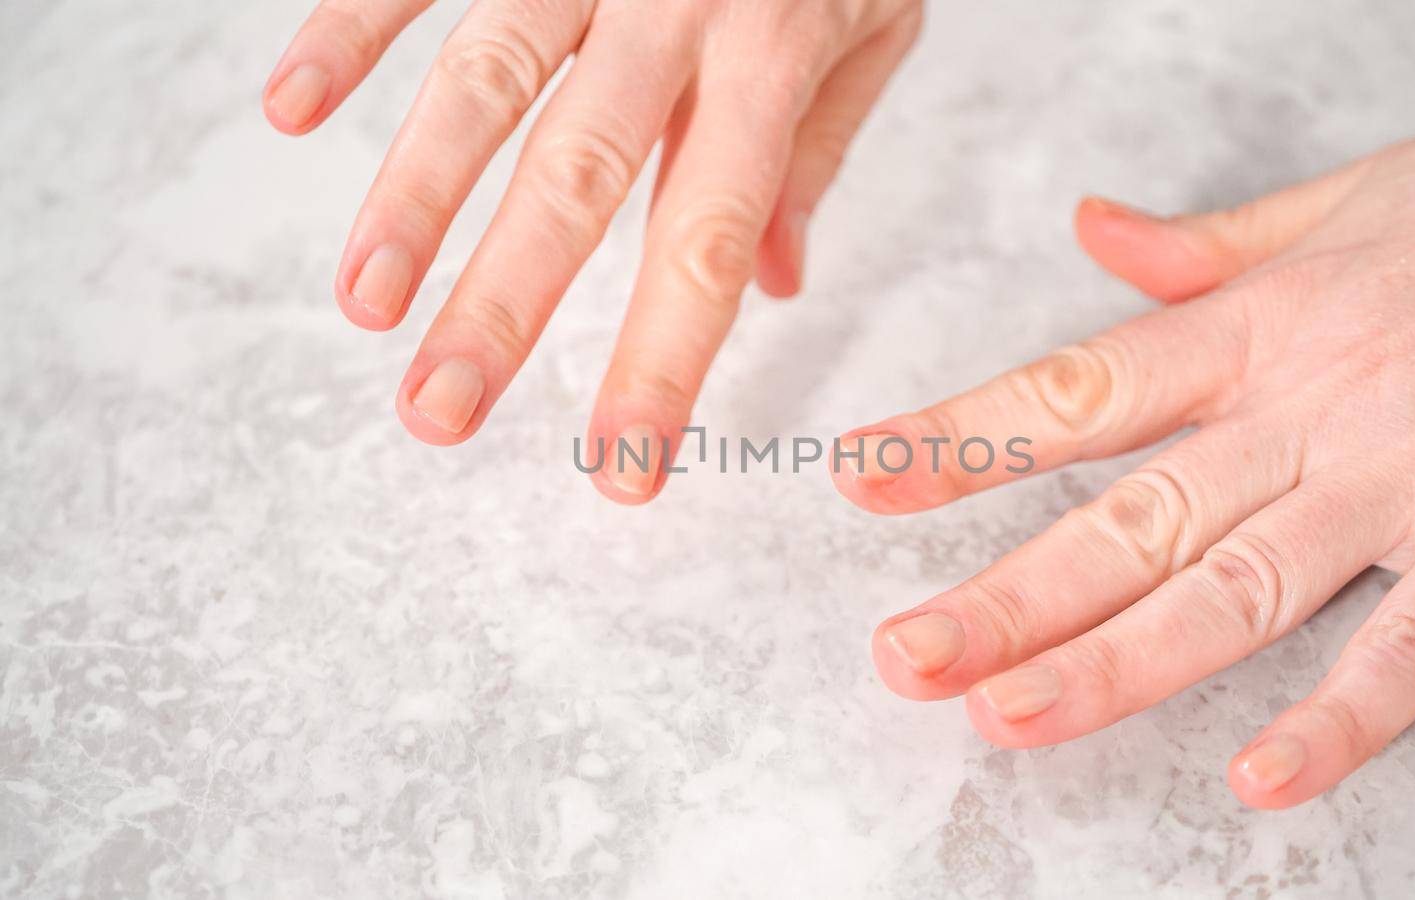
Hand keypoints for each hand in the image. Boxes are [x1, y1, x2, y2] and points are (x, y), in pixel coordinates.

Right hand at [263, 0, 921, 500]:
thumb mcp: (876, 21)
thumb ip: (817, 148)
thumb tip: (779, 288)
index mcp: (773, 50)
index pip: (712, 238)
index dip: (664, 362)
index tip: (622, 473)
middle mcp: (676, 3)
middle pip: (580, 178)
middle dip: (505, 307)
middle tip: (439, 419)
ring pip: (488, 78)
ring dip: (415, 195)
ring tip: (365, 307)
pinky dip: (348, 27)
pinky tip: (288, 109)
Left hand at [833, 131, 1414, 807]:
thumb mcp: (1352, 198)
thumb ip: (1212, 242)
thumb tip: (1091, 231)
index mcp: (1259, 329)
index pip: (1079, 391)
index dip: (964, 438)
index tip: (863, 483)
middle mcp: (1308, 411)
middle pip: (1130, 518)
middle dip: (1011, 592)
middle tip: (907, 658)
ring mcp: (1403, 479)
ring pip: (1237, 589)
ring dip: (1119, 662)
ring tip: (1011, 720)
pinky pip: (1413, 644)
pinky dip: (1345, 718)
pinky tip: (1266, 783)